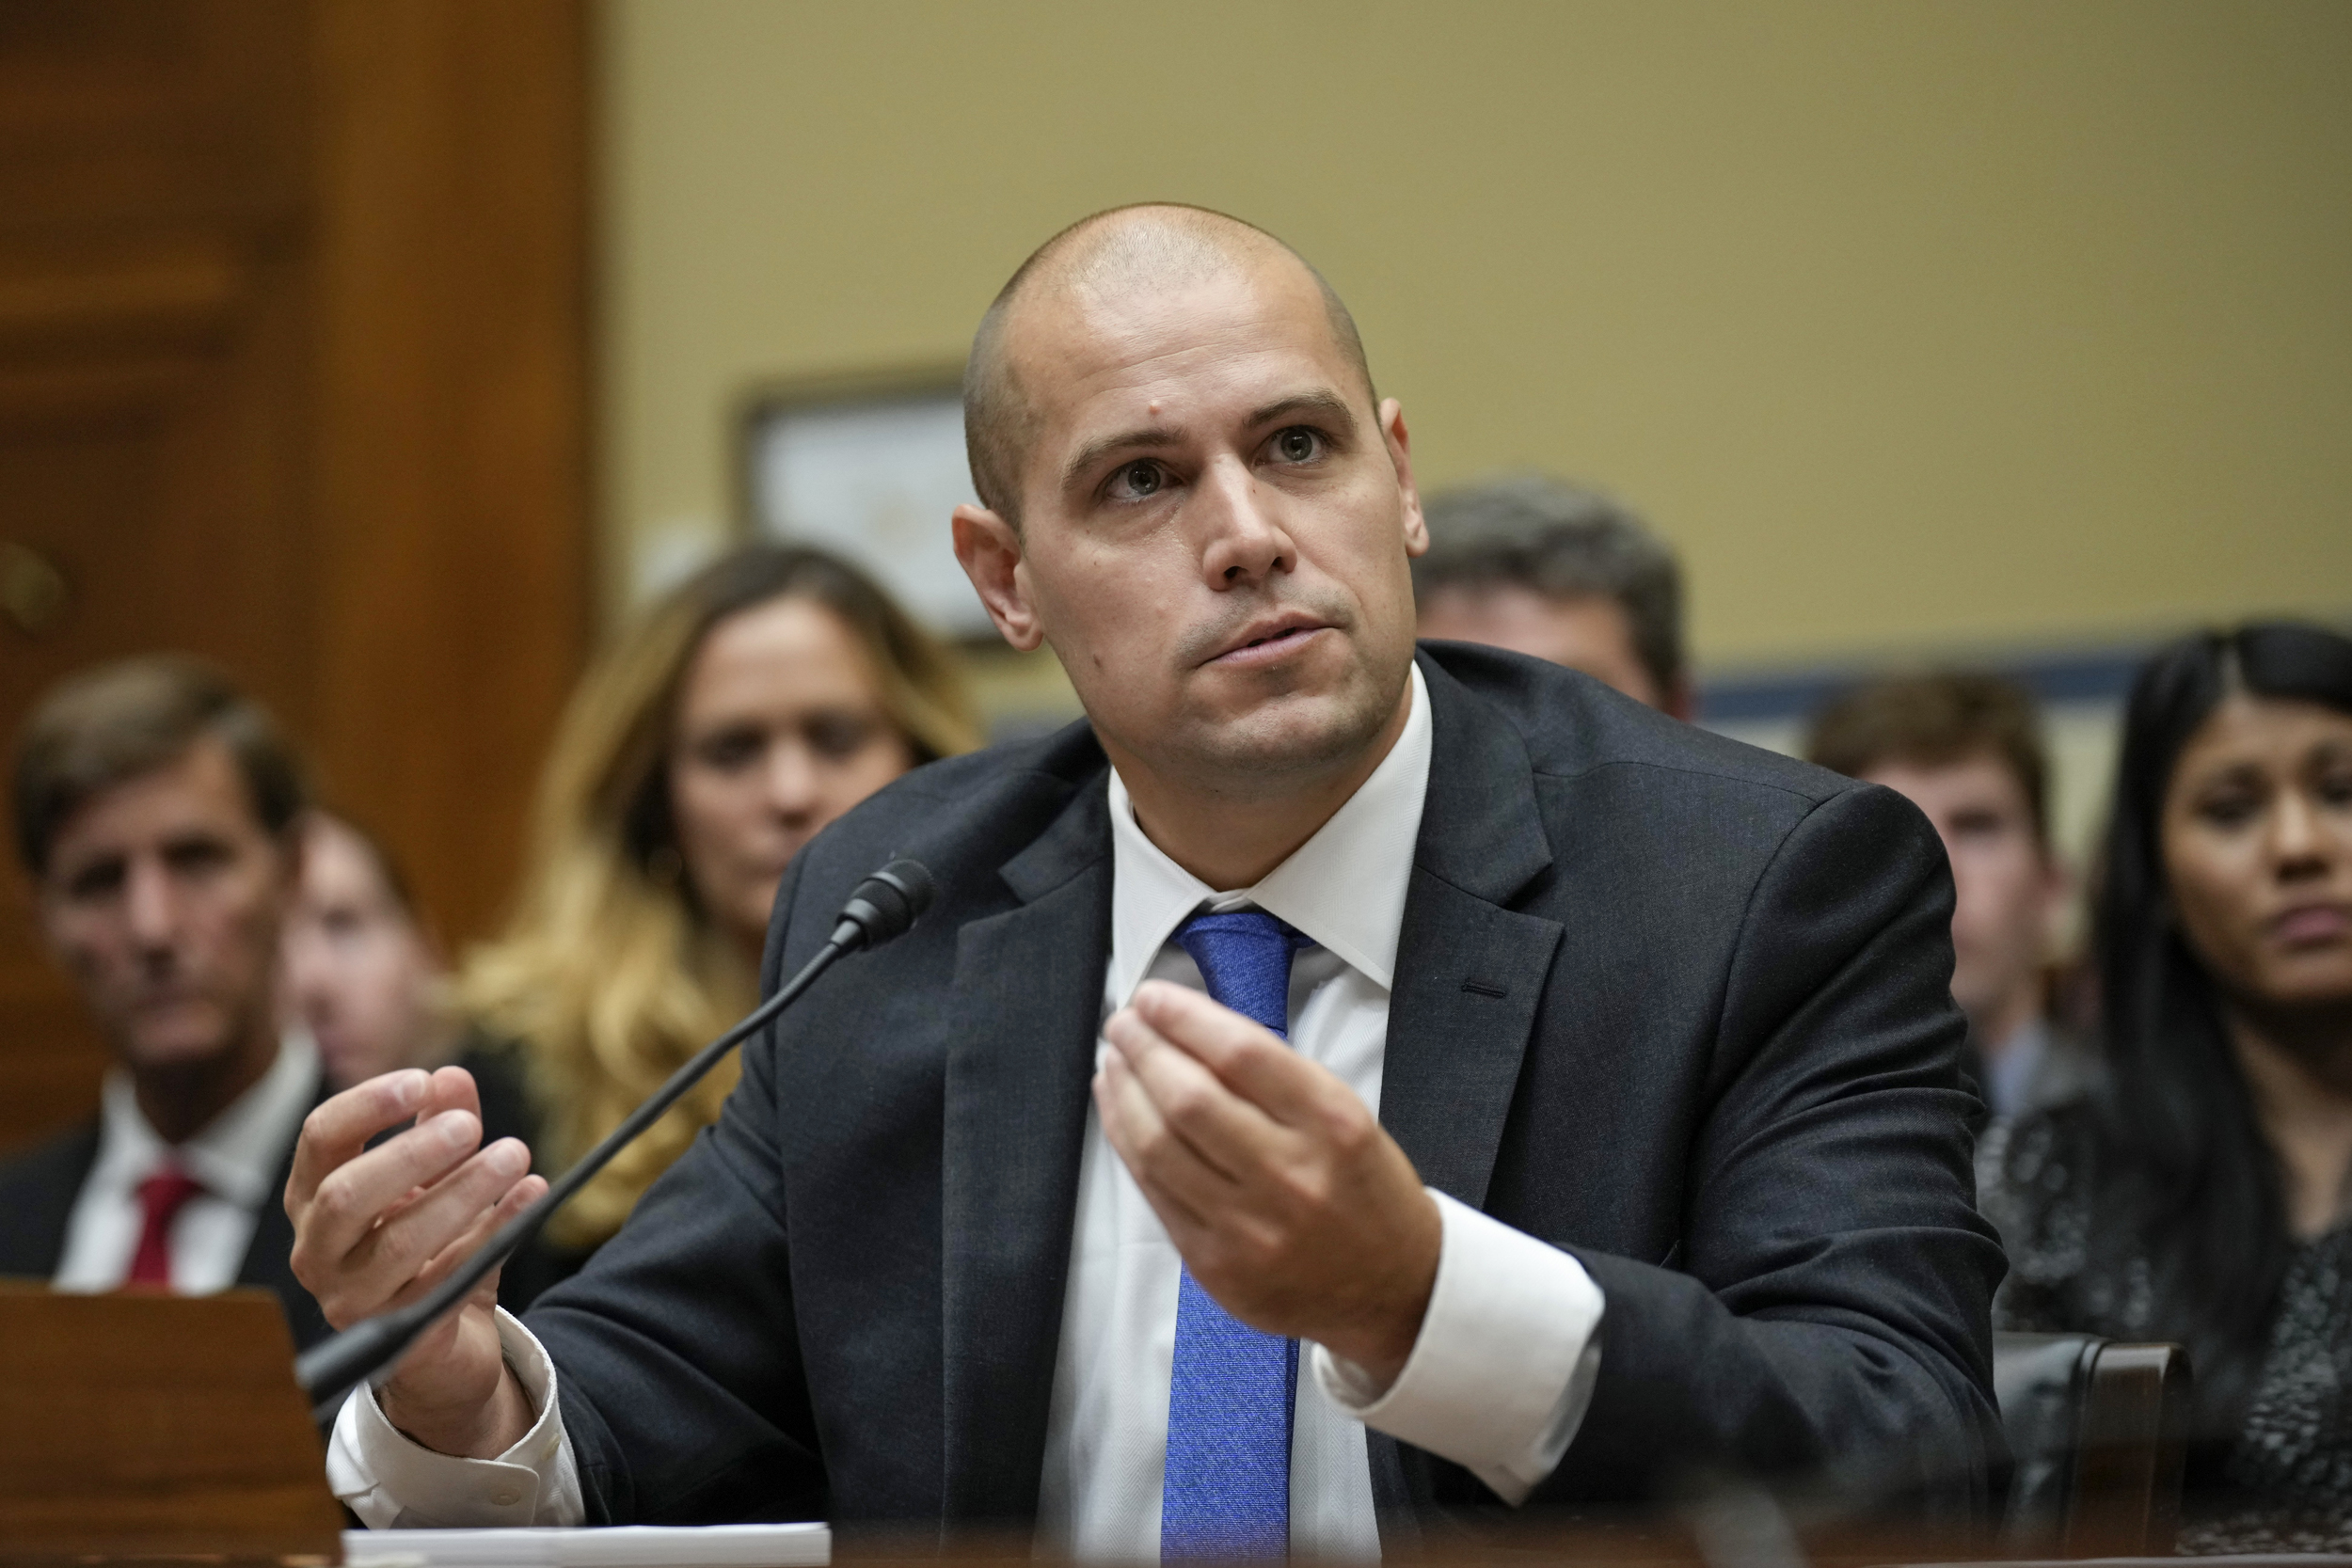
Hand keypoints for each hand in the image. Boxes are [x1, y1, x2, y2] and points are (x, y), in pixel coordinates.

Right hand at [285, 1065, 546, 1456]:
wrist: (445, 1344)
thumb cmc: (429, 1249)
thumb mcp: (438, 1179)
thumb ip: (441, 1127)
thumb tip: (451, 1078)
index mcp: (314, 1198)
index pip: (320, 1139)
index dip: (367, 1105)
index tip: (423, 1081)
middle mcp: (317, 1250)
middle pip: (346, 1193)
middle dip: (412, 1154)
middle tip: (472, 1126)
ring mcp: (349, 1299)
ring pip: (396, 1242)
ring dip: (461, 1193)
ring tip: (515, 1155)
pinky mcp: (395, 1336)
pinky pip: (445, 1280)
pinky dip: (492, 1233)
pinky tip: (529, 1198)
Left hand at [1096, 979, 1440, 1387]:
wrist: (1392, 1288)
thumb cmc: (1365, 1192)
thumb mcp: (1345, 1114)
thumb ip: (1271, 1076)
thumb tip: (1188, 1028)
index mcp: (1332, 1126)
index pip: (1240, 1053)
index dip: (1183, 1017)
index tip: (1155, 997)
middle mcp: (1292, 1177)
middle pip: (1188, 1098)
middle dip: (1143, 1049)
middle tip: (1126, 1024)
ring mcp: (1249, 1228)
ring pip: (1158, 1146)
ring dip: (1124, 1092)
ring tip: (1115, 1061)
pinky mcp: (1215, 1264)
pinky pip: (1153, 1192)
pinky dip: (1127, 1142)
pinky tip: (1121, 1112)